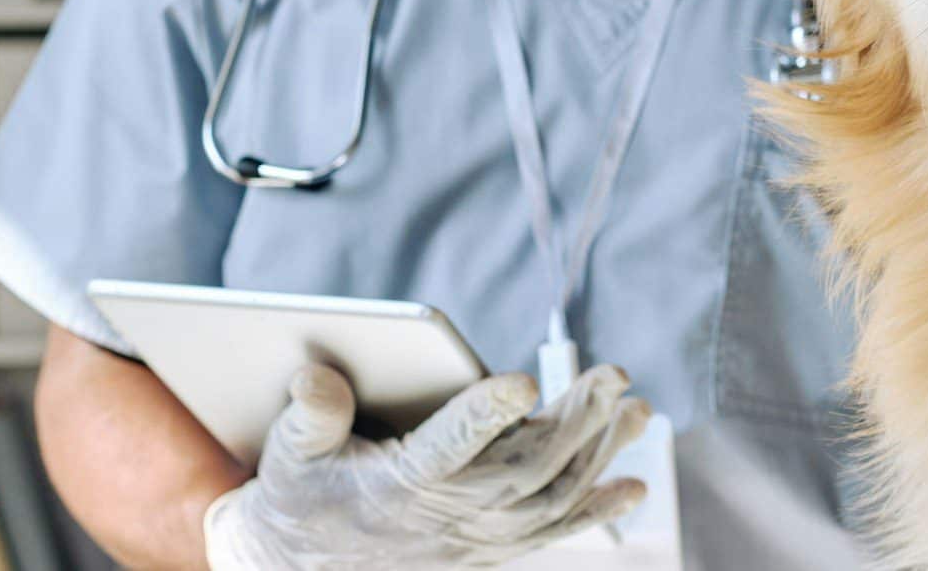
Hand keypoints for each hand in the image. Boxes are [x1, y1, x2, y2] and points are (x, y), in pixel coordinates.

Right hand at [203, 363, 648, 569]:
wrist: (303, 565)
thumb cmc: (302, 492)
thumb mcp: (292, 451)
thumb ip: (311, 414)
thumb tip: (315, 377)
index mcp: (395, 487)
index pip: (446, 449)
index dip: (483, 417)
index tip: (522, 382)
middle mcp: (443, 519)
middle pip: (523, 470)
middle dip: (576, 423)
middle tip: (616, 378)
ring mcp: (473, 540)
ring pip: (549, 500)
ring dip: (598, 455)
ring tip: (635, 410)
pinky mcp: (489, 551)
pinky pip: (551, 533)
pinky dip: (594, 511)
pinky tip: (633, 485)